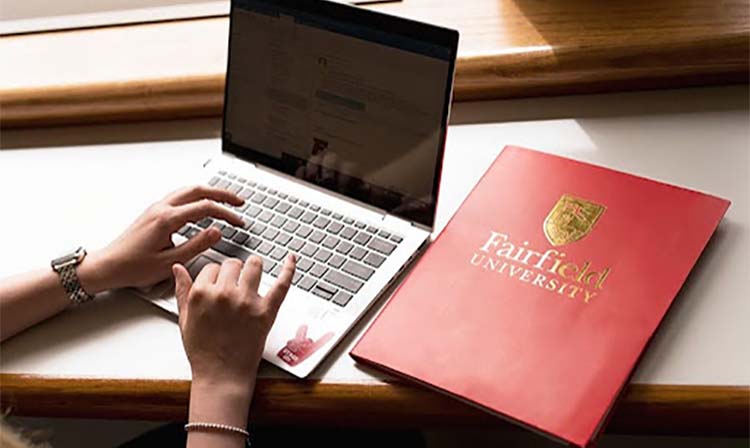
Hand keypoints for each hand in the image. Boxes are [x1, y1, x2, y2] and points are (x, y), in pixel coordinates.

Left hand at [79, 186, 244, 293]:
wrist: (107, 266)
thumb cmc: (133, 267)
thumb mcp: (170, 262)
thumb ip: (197, 245)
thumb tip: (217, 232)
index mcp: (167, 220)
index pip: (205, 207)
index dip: (226, 213)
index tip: (238, 221)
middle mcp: (161, 209)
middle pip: (198, 190)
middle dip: (222, 194)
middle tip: (239, 201)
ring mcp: (156, 208)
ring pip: (188, 190)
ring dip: (209, 192)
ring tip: (225, 200)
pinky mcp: (153, 212)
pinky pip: (180, 196)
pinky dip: (197, 197)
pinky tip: (202, 206)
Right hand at [172, 254, 295, 386]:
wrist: (221, 375)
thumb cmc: (203, 351)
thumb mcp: (184, 319)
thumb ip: (181, 290)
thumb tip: (178, 268)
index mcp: (201, 294)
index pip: (212, 267)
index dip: (215, 275)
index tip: (218, 282)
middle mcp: (224, 294)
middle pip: (232, 264)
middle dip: (233, 271)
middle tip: (234, 282)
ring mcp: (246, 302)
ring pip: (254, 265)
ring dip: (253, 266)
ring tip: (253, 270)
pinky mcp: (266, 311)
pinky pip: (281, 284)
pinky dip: (288, 269)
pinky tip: (291, 258)